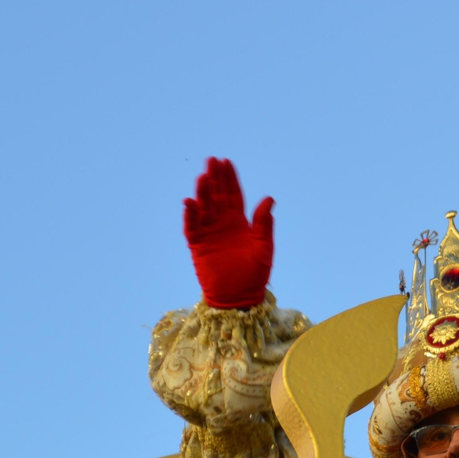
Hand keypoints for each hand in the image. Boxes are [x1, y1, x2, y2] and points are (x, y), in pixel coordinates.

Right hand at [183, 158, 273, 308]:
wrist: (239, 297)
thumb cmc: (255, 274)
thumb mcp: (263, 247)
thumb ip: (264, 224)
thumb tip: (269, 198)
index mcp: (239, 223)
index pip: (233, 195)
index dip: (230, 179)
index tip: (226, 162)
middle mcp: (222, 225)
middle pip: (217, 196)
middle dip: (214, 178)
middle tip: (211, 160)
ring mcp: (209, 234)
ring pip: (204, 208)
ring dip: (202, 193)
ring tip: (203, 177)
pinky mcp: (198, 246)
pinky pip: (192, 228)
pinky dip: (190, 216)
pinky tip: (189, 202)